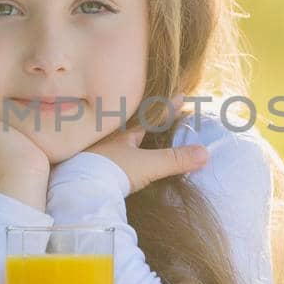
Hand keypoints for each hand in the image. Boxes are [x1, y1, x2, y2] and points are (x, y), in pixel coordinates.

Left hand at [78, 96, 209, 194]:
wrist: (77, 190)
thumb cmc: (112, 171)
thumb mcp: (147, 165)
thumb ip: (175, 159)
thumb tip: (206, 153)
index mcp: (124, 134)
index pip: (152, 117)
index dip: (169, 108)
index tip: (182, 94)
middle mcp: (109, 139)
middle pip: (131, 123)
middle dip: (146, 115)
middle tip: (156, 105)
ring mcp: (96, 152)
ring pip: (114, 136)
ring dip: (126, 131)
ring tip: (135, 128)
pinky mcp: (85, 166)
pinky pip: (102, 151)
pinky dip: (111, 149)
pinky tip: (109, 154)